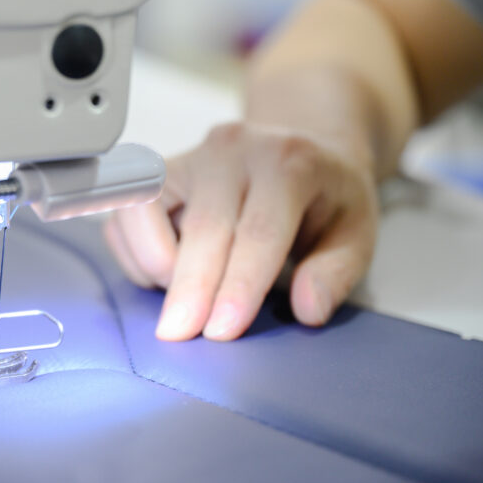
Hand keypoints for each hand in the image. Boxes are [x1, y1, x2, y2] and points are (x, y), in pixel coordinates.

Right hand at [105, 121, 378, 340]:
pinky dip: (137, 254)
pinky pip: (126, 217)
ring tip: (183, 299)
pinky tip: (169, 272)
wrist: (301, 147)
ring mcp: (189, 157)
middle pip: (202, 226)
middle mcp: (233, 151)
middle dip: (190, 287)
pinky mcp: (157, 172)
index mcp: (290, 162)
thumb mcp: (356, 232)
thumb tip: (307, 309)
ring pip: (148, 211)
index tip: (222, 330)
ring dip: (155, 265)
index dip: (238, 284)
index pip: (258, 231)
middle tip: (179, 334)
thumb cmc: (325, 197)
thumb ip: (335, 272)